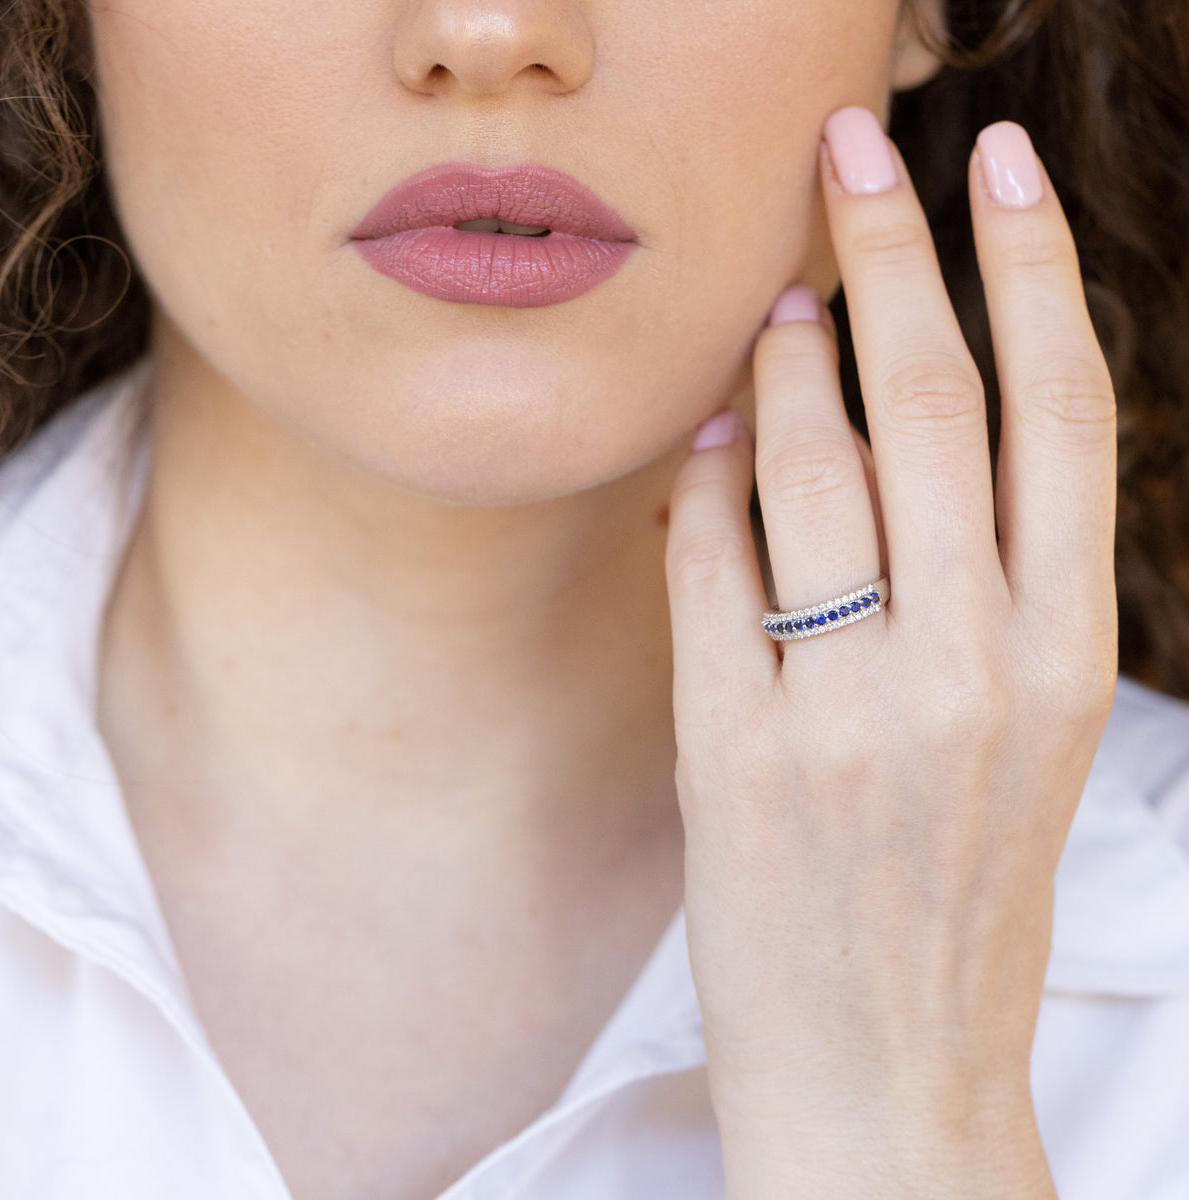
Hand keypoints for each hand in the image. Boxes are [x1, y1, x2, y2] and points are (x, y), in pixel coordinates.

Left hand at [664, 109, 1116, 1197]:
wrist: (889, 1073)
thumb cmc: (956, 899)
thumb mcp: (1024, 737)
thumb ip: (990, 587)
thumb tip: (901, 429)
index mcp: (1069, 653)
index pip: (1060, 410)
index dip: (1026, 267)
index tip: (992, 162)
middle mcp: (975, 663)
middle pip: (931, 401)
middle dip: (888, 250)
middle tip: (848, 146)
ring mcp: (851, 707)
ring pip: (811, 468)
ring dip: (782, 361)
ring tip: (770, 298)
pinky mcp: (737, 751)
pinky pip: (708, 567)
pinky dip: (700, 488)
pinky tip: (699, 443)